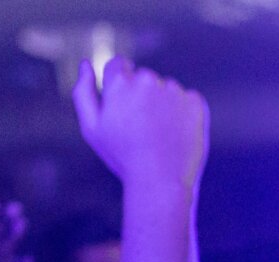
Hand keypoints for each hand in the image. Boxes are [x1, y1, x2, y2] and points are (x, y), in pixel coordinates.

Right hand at [73, 58, 209, 190]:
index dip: (118, 86)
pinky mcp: (195, 102)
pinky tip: (175, 134)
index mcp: (121, 82)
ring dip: (162, 105)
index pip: (118, 64)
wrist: (161, 182)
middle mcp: (148, 79)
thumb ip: (83, 92)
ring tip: (158, 135)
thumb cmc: (122, 157)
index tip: (123, 107)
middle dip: (140, 96)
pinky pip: (186, 100)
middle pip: (142, 77)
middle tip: (139, 129)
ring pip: (165, 89)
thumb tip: (85, 63)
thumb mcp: (92, 128)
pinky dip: (182, 113)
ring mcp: (174, 90)